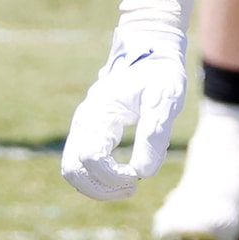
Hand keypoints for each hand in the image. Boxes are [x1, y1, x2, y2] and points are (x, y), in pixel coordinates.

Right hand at [60, 0, 190, 199]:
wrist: (152, 51)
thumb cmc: (161, 73)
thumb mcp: (166, 99)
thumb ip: (154, 134)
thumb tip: (141, 172)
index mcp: (100, 111)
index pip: (90, 158)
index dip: (112, 176)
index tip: (137, 176)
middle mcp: (85, 120)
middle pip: (73, 169)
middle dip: (101, 188)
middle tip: (132, 188)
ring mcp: (84, 126)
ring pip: (72, 168)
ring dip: (96, 186)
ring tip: (128, 186)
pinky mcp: (90, 130)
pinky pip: (81, 162)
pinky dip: (97, 176)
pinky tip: (125, 174)